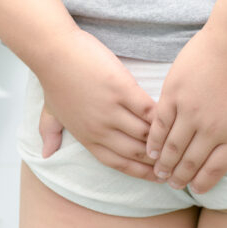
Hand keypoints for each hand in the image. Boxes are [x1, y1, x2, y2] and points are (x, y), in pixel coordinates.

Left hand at [32, 27, 161, 181]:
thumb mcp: (50, 112)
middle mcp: (100, 130)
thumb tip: (46, 154)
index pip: (120, 164)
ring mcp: (111, 110)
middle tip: (176, 159)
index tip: (158, 176)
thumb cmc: (54, 79)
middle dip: (158, 159)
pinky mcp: (121, 90)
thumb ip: (51, 134)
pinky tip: (174, 116)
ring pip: (146, 134)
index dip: (142, 173)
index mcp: (87, 138)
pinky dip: (162, 115)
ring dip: (163, 138)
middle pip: (137, 153)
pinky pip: (148, 110)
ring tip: (180, 139)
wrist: (54, 51)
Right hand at [146, 26, 226, 193]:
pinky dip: (155, 140)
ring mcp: (191, 112)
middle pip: (191, 162)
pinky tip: (151, 149)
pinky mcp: (174, 94)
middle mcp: (212, 129)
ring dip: (165, 164)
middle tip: (174, 185)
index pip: (216, 168)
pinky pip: (160, 124)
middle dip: (181, 178)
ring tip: (160, 172)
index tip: (196, 189)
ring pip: (173, 147)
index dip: (204, 182)